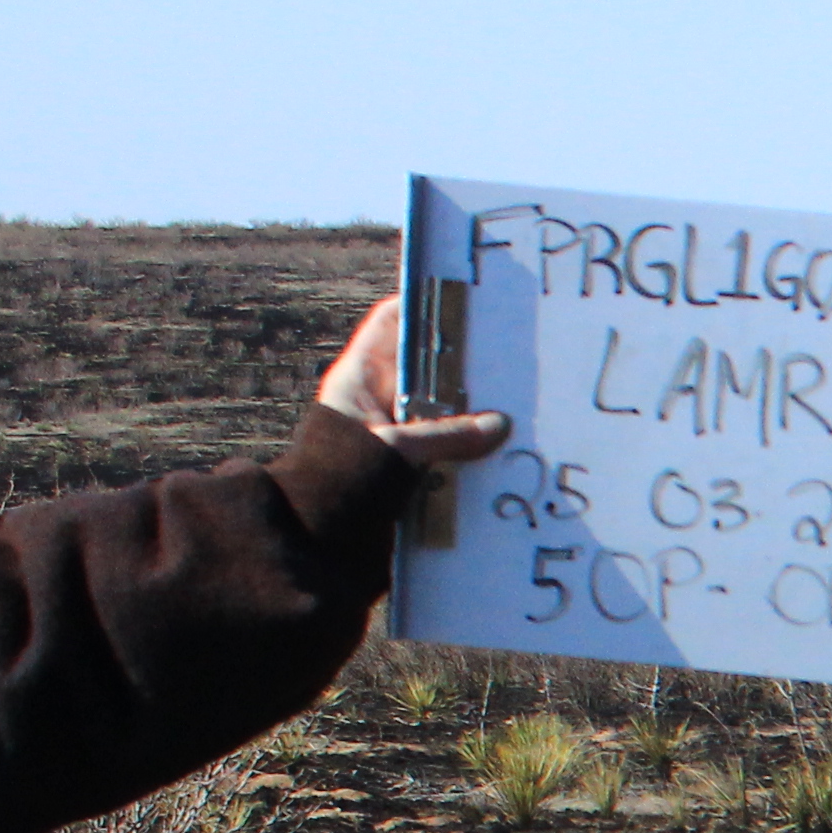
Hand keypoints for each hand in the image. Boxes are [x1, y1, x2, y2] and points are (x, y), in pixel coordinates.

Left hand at [314, 294, 511, 469]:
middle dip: (463, 359)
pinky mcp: (410, 463)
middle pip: (426, 364)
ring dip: (472, 406)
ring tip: (513, 397)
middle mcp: (378, 397)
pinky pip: (447, 442)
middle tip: (506, 350)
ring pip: (441, 405)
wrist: (317, 537)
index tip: (467, 295)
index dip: (426, 304)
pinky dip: (470, 442)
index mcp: (360, 376)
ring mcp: (395, 430)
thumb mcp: (396, 452)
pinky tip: (501, 443)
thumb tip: (499, 425)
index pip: (393, 321)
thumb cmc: (339, 483)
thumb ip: (449, 435)